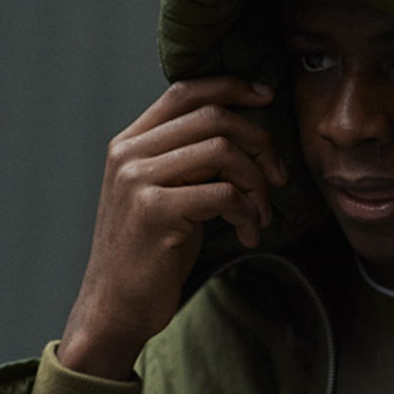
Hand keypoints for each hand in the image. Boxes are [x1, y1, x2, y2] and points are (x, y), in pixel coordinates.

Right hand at [58, 76, 286, 378]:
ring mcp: (138, 181)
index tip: (267, 97)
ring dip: (257, 184)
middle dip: (260, 143)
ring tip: (261, 214)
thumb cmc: (150, 252)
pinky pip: (224, 193)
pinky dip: (248, 212)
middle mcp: (129, 153)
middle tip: (278, 177)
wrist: (114, 307)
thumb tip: (245, 130)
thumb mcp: (164, 193)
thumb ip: (188, 158)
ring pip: (223, 152)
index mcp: (130, 142)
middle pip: (214, 117)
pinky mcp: (155, 212)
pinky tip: (247, 233)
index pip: (185, 90)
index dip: (232, 86)